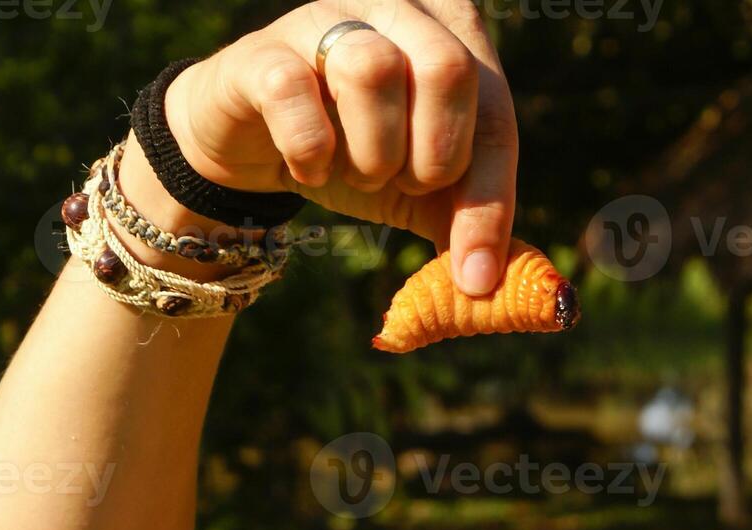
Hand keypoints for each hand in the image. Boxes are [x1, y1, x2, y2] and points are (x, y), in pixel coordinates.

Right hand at [167, 0, 518, 295]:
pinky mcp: (263, 53)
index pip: (496, 114)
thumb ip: (464, 218)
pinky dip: (309, 150)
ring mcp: (325, 19)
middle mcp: (397, 7)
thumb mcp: (419, 189)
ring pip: (374, 70)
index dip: (489, 202)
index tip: (475, 274)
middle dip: (432, 157)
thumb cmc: (352, 154)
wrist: (255, 144)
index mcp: (454, 33)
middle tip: (401, 183)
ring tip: (354, 170)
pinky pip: (294, 93)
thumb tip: (494, 280)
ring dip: (371, 153)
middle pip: (448, 70)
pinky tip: (309, 165)